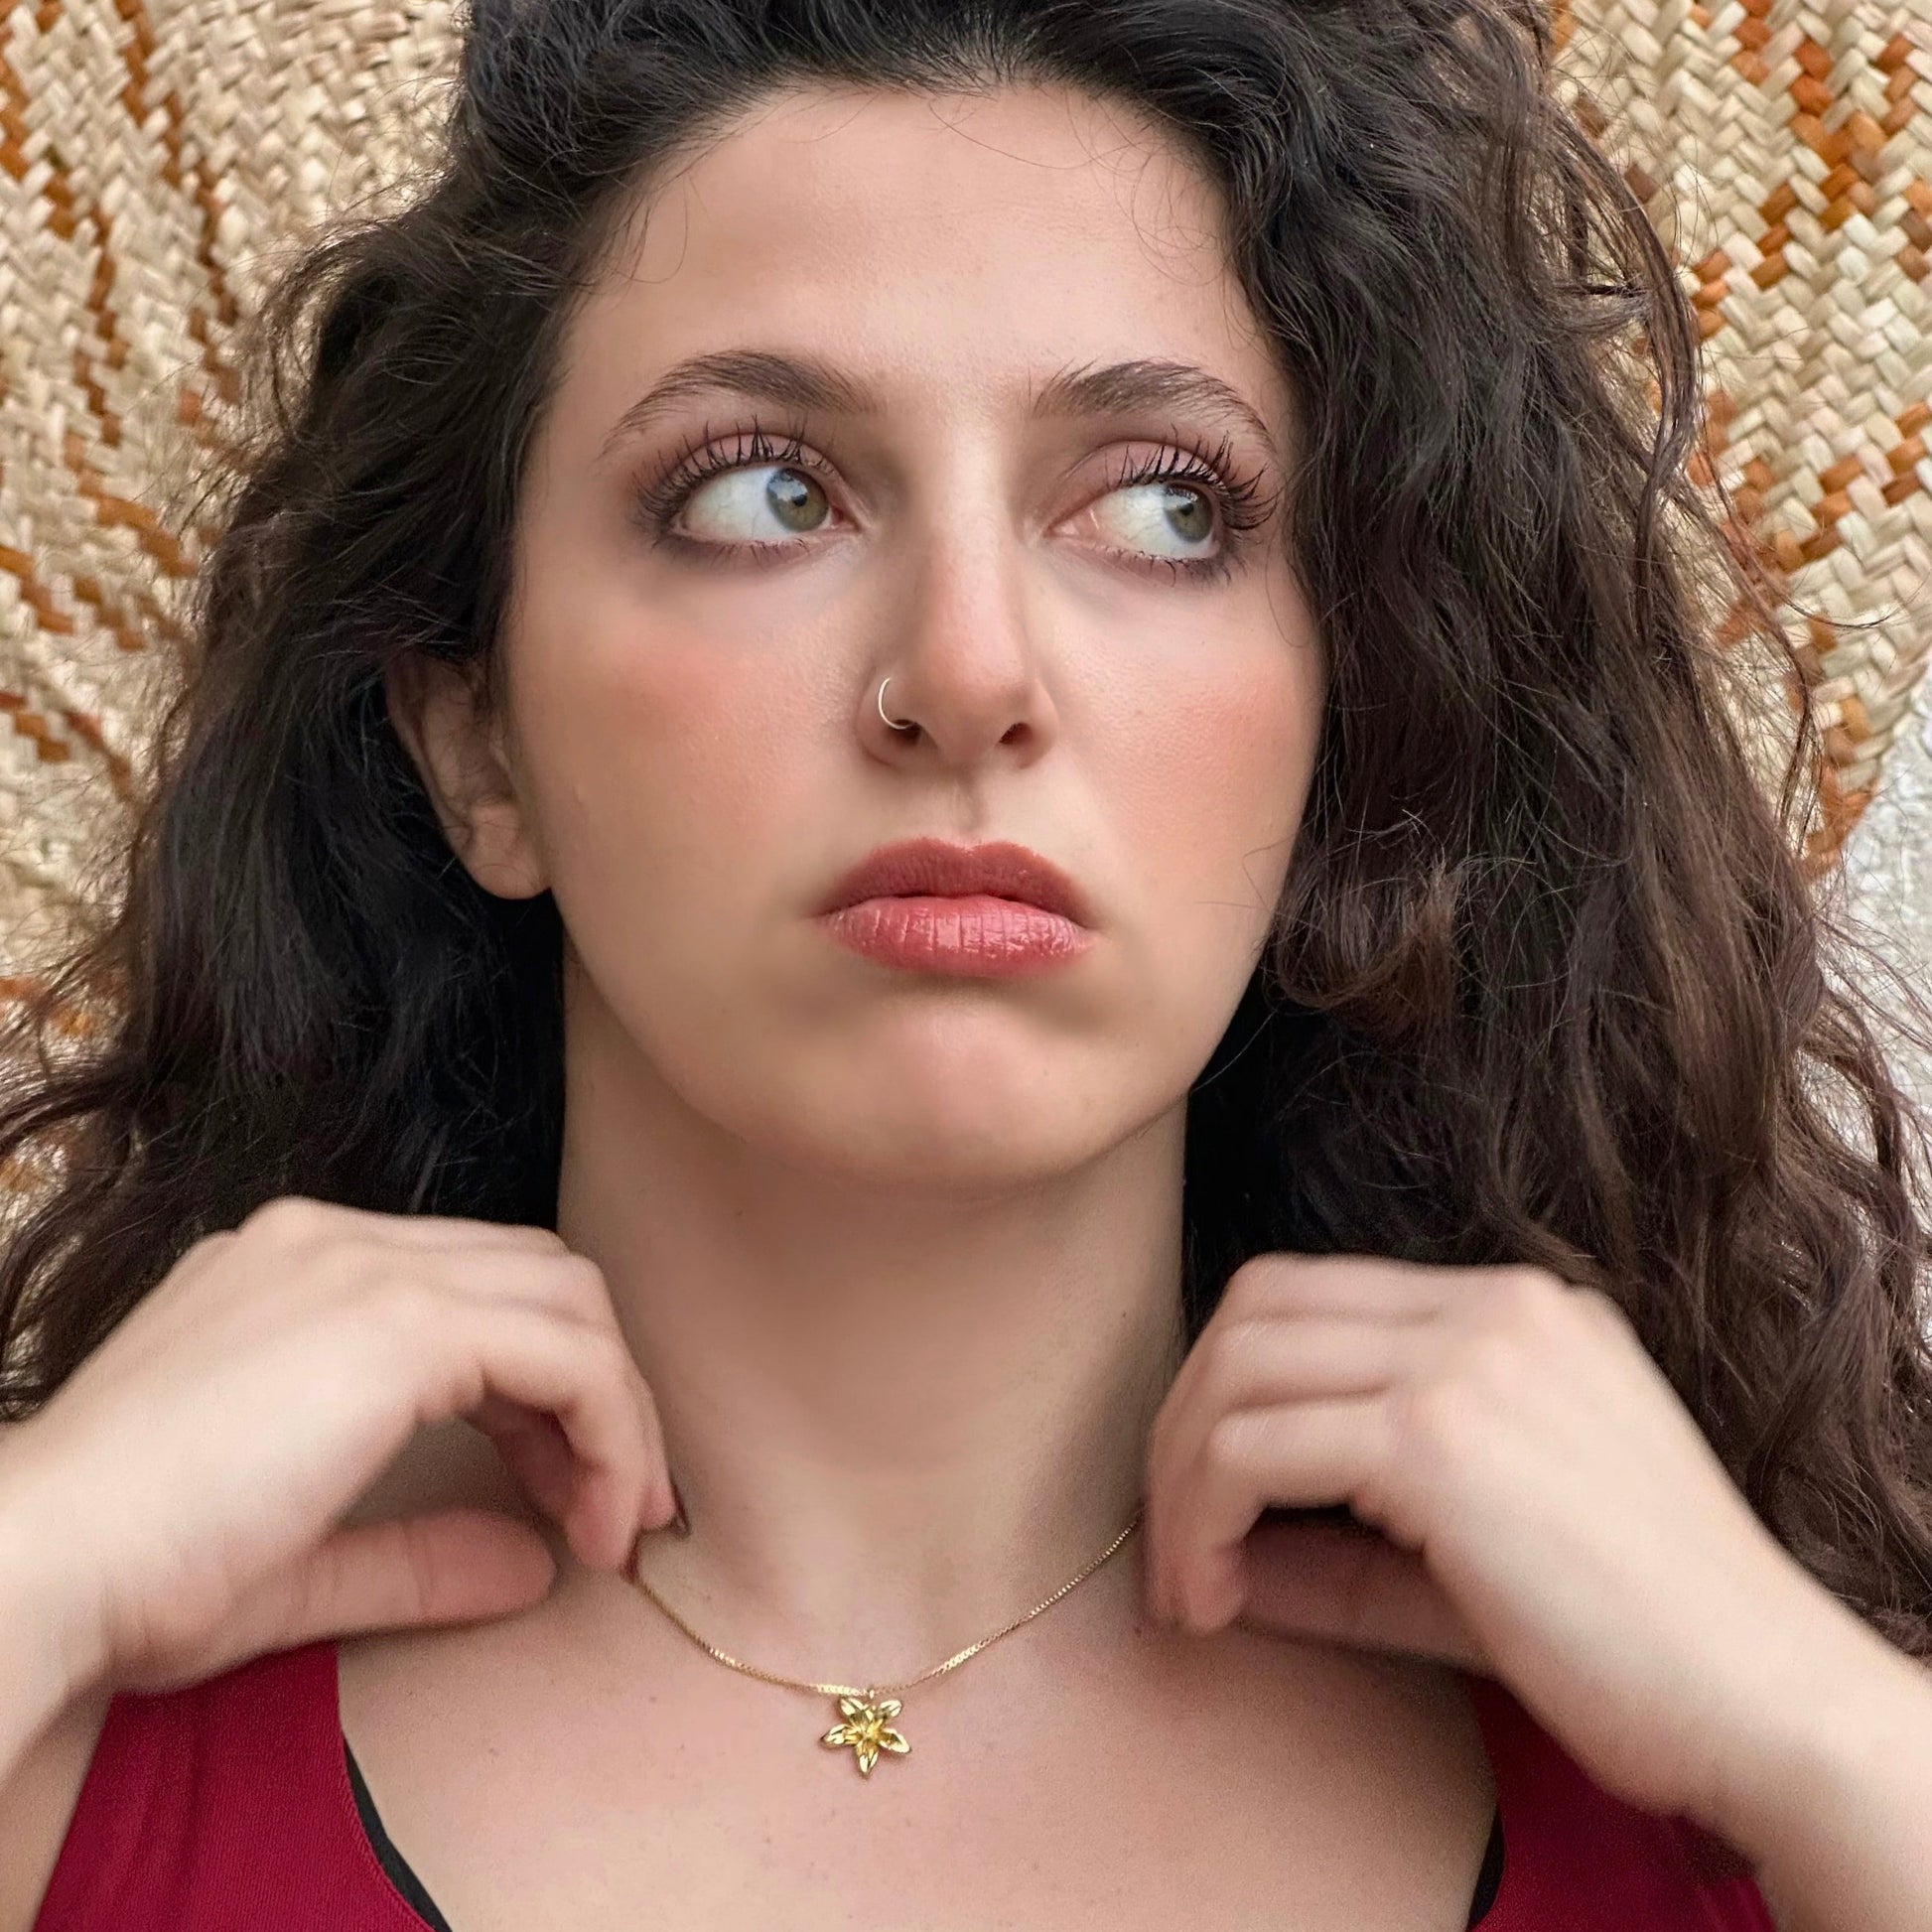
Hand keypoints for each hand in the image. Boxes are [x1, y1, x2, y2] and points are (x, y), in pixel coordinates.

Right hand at [0, 1196, 675, 1702]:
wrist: (32, 1569)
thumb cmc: (128, 1576)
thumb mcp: (302, 1556)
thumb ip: (419, 1552)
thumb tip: (532, 1568)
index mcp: (296, 1271)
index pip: (475, 1286)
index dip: (544, 1386)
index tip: (562, 1492)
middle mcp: (333, 1243)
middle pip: (539, 1279)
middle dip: (598, 1391)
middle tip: (610, 1508)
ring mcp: (362, 1268)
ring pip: (568, 1302)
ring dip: (617, 1413)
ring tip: (617, 1524)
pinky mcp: (395, 1321)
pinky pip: (566, 1354)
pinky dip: (610, 1430)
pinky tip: (599, 1520)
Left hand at [1140, 1252, 1858, 1840]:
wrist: (1765, 1701)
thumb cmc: (1635, 1646)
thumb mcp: (1471, 1565)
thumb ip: (1345, 1542)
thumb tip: (1214, 1546)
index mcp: (1515, 1312)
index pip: (1314, 1296)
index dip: (1232, 1391)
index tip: (1207, 1508)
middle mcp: (1490, 1308)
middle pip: (1259, 1308)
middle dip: (1184, 1422)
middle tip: (1174, 1544)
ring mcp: (1466, 1358)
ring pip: (1239, 1368)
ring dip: (1179, 1479)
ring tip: (1188, 1586)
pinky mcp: (1439, 1434)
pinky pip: (1252, 1447)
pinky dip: (1200, 1519)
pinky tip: (1214, 1598)